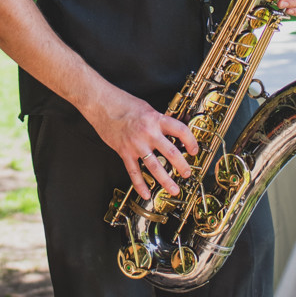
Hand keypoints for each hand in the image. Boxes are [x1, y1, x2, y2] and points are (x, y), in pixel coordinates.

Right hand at [84, 87, 198, 200]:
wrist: (101, 104)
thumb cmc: (122, 102)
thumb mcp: (146, 108)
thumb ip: (158, 120)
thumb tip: (171, 130)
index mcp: (156, 119)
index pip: (180, 131)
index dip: (191, 141)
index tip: (194, 150)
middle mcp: (148, 133)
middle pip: (171, 152)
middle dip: (182, 165)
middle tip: (187, 173)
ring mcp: (136, 144)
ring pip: (154, 166)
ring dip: (166, 180)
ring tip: (173, 189)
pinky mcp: (124, 151)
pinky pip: (134, 171)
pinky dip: (140, 184)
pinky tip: (146, 193)